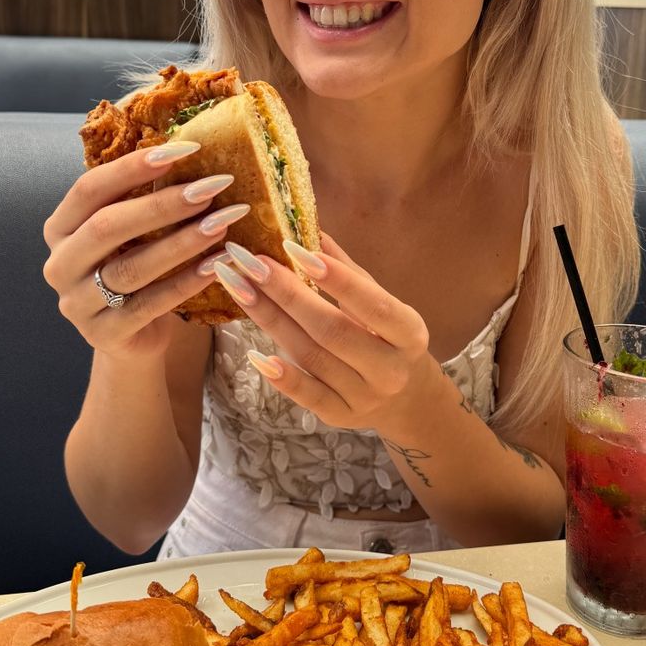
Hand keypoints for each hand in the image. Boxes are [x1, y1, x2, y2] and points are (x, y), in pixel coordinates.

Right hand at [42, 142, 248, 361]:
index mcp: (59, 229)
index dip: (134, 166)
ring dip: (182, 242)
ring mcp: (77, 304)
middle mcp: (59, 265)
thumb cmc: (132, 269)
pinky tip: (218, 264)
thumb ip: (138, 200)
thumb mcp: (127, 234)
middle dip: (163, 204)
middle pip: (108, 226)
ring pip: (132, 268)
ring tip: (222, 223)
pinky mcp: (104, 335)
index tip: (184, 150)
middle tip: (212, 187)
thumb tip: (188, 152)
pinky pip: (151, 305)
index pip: (90, 188)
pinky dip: (186, 282)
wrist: (130, 338)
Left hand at [213, 232, 440, 433]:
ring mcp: (364, 397)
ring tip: (237, 286)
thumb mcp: (382, 304)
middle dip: (286, 294)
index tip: (294, 248)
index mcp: (408, 333)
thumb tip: (310, 229)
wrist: (407, 400)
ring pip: (311, 357)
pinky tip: (254, 355)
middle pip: (332, 331)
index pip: (373, 304)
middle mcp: (390, 369)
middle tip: (249, 261)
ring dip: (269, 321)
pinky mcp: (340, 416)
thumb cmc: (389, 339)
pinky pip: (307, 396)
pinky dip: (281, 376)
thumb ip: (349, 271)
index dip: (336, 278)